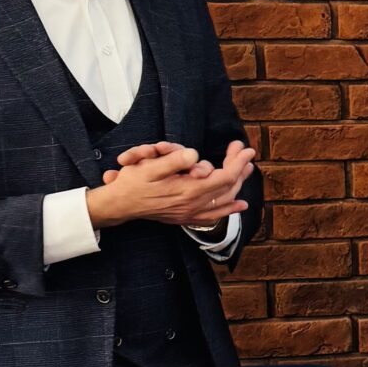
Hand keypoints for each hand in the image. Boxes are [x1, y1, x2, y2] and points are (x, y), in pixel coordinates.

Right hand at [88, 140, 255, 230]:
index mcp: (188, 191)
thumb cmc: (133, 183)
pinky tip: (239, 205)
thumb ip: (174, 161)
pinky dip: (229, 209)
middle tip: (244, 152)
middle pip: (228, 187)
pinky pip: (214, 215)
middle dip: (239, 168)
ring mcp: (190, 213)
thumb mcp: (150, 167)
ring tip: (247, 169)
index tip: (246, 148)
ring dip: (238, 184)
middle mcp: (193, 205)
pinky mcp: (186, 218)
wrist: (120, 206)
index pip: (224, 177)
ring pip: (224, 201)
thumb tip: (194, 155)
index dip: (238, 162)